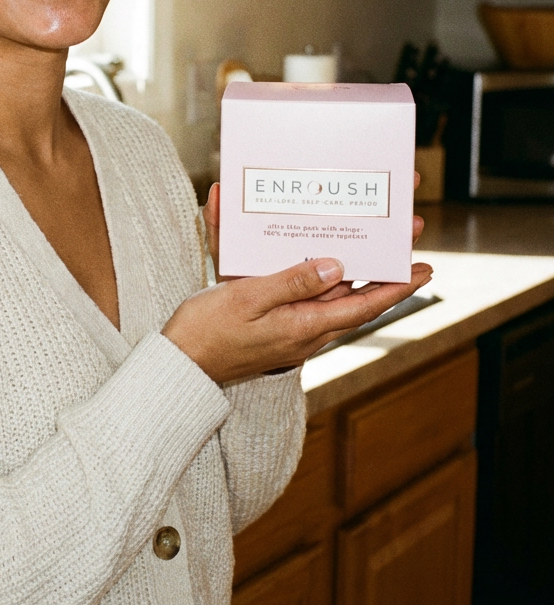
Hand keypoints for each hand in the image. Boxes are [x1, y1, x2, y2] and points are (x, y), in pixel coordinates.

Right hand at [161, 180, 431, 382]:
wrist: (179, 364)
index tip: (424, 269)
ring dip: (352, 271)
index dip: (396, 287)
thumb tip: (337, 266)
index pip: (362, 306)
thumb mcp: (246, 299)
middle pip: (353, 298)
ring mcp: (290, 331)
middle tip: (403, 240)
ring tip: (368, 244)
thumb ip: (291, 282)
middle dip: (380, 270)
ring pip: (331, 298)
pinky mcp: (275, 328)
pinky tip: (310, 257)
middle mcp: (304, 331)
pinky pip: (304, 298)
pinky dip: (313, 275)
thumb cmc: (206, 331)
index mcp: (302, 327)